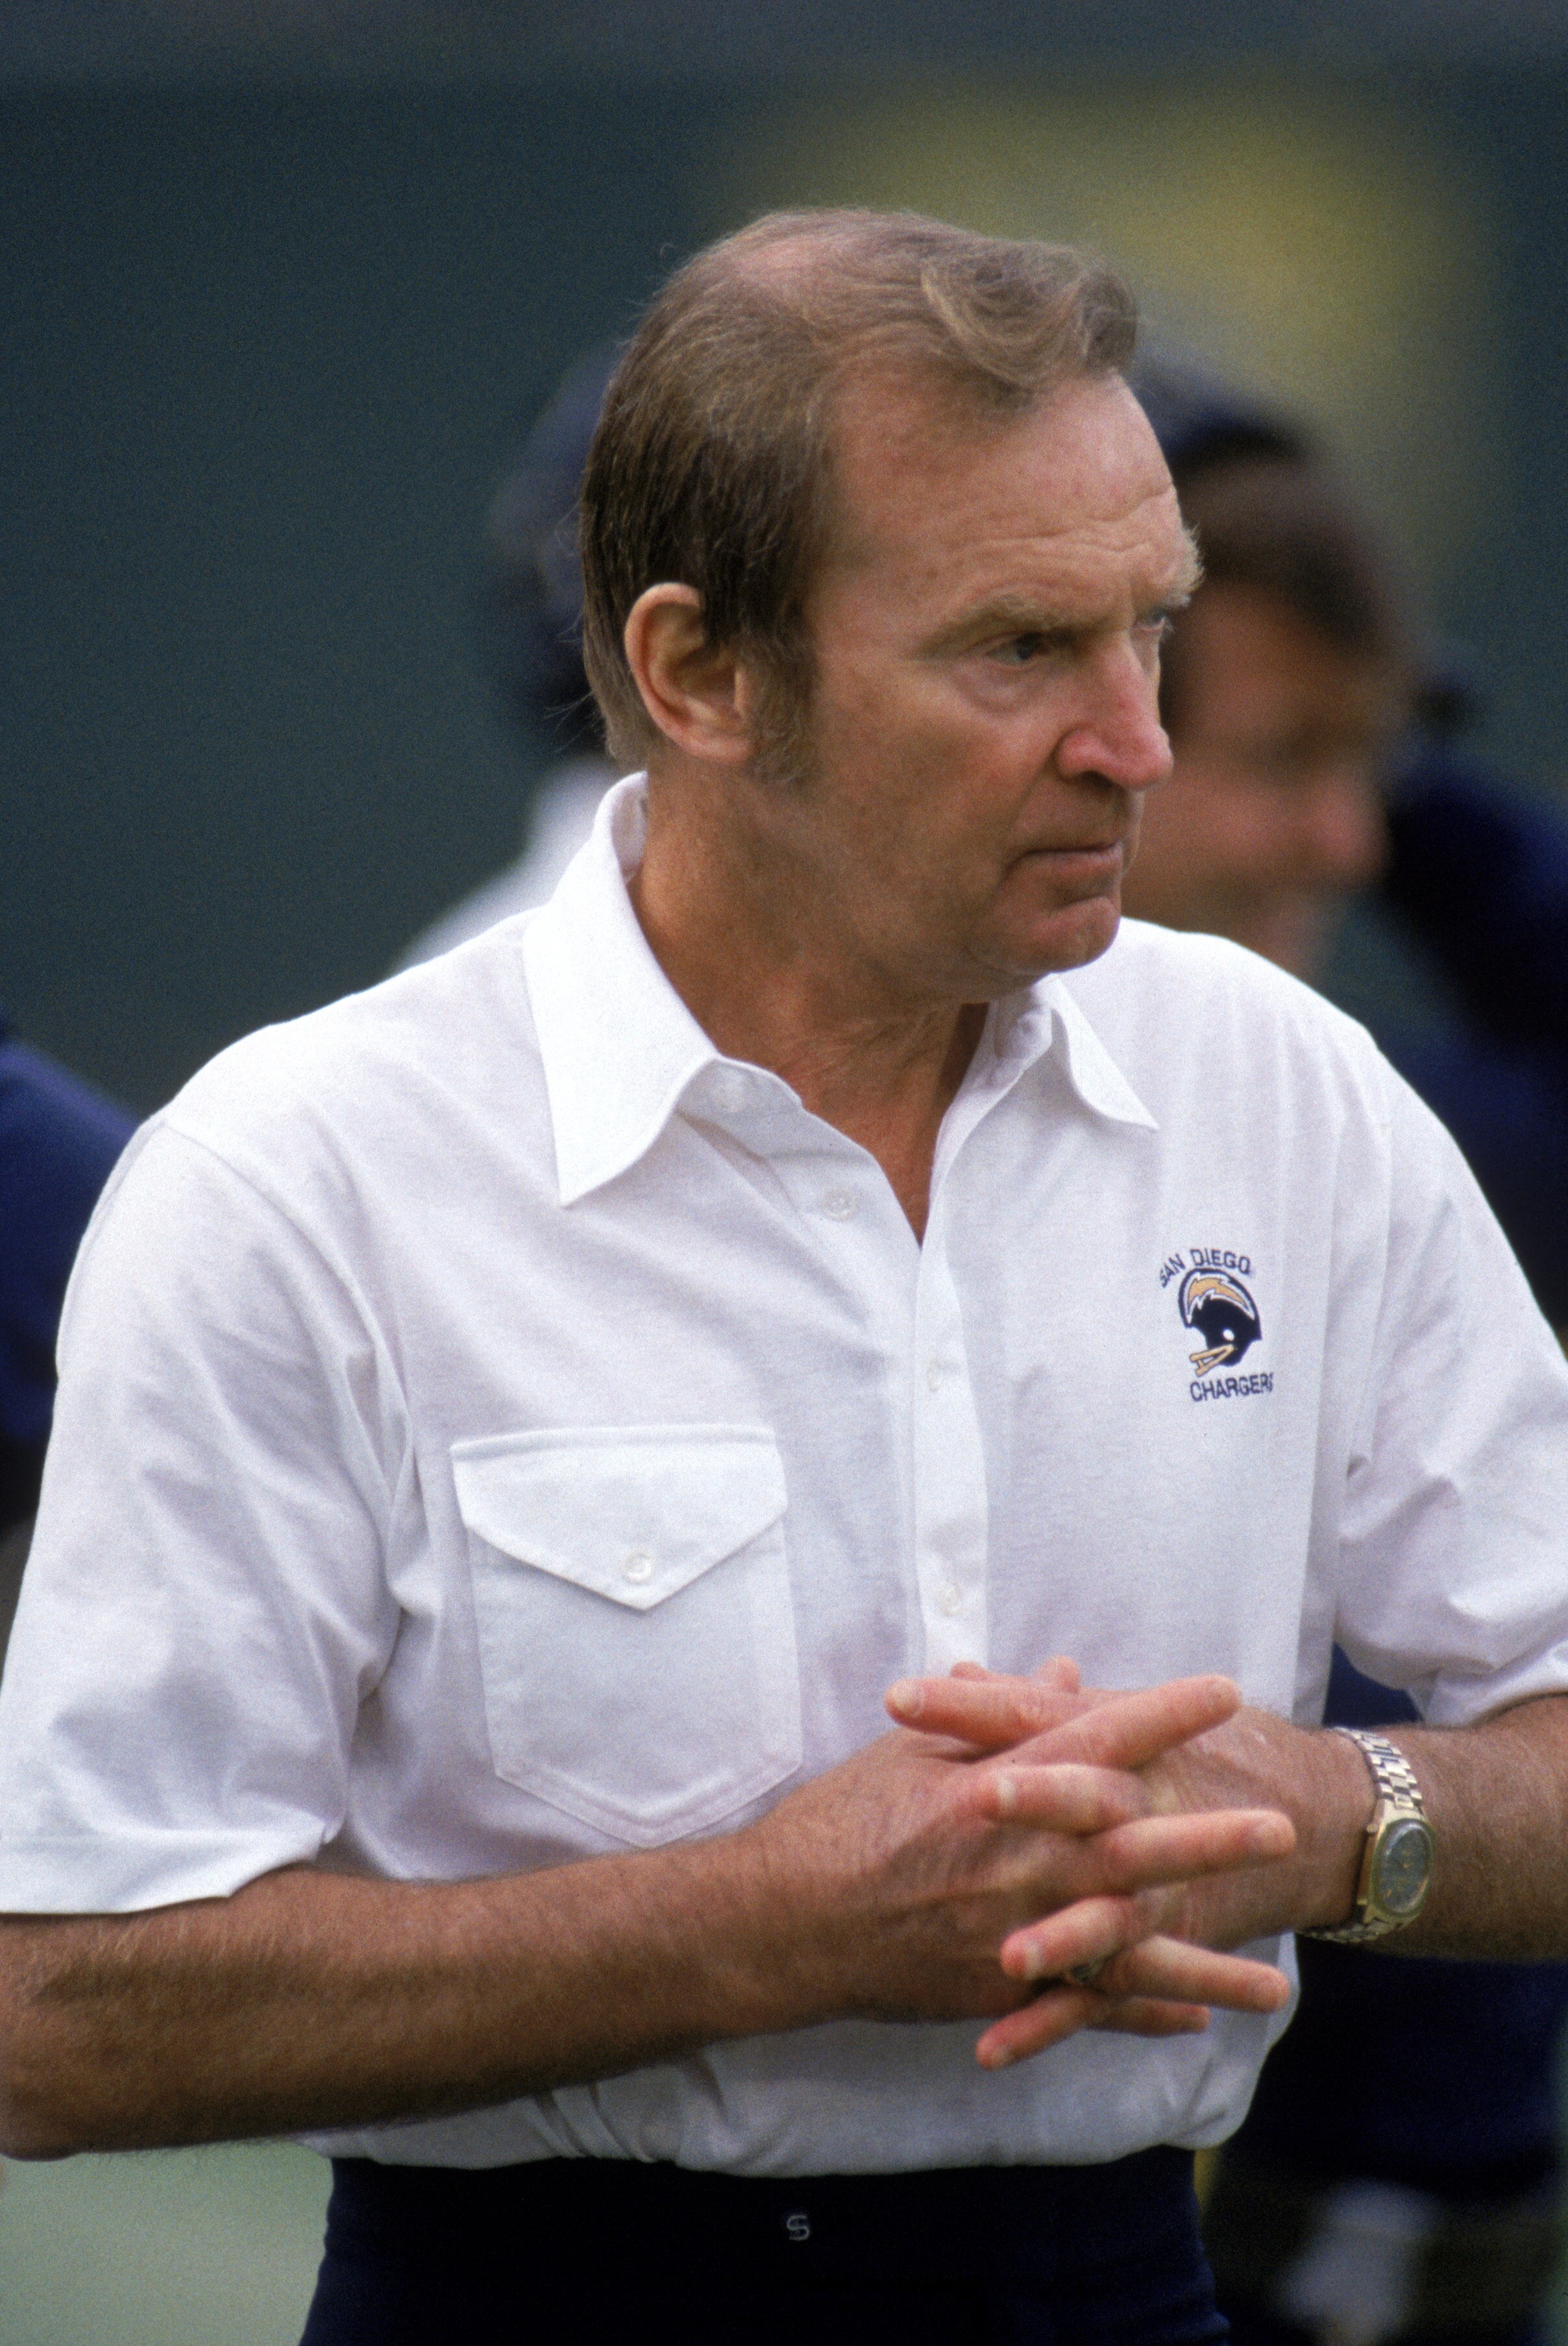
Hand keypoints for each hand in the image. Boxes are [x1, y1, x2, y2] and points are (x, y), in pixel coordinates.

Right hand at [741, 1662, 1292, 2072]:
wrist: (784, 1922)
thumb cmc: (840, 1820)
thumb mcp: (912, 1749)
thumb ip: (994, 1719)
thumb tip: (1064, 1677)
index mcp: (994, 1790)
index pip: (1094, 1740)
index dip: (1160, 1713)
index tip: (1222, 1691)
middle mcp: (1016, 1862)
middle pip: (1131, 1846)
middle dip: (1209, 1837)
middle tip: (1280, 1825)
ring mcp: (1011, 1933)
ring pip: (1123, 1948)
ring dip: (1202, 1961)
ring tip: (1275, 1983)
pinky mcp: (998, 1988)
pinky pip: (1082, 2006)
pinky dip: (1139, 2016)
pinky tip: (1195, 2024)